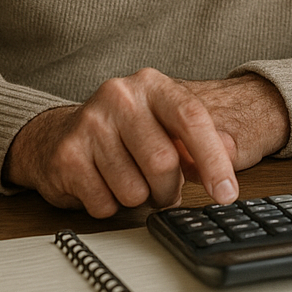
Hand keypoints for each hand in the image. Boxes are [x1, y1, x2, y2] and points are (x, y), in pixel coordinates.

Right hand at [3, 69, 288, 216]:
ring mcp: (90, 123)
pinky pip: (104, 203)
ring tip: (133, 184)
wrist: (60, 135)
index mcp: (153, 84)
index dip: (213, 160)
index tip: (227, 193)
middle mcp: (121, 96)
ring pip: (133, 189)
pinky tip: (105, 186)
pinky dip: (112, 206)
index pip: (192, 119)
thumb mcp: (168, 126)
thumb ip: (203, 139)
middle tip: (167, 193)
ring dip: (141, 200)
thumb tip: (231, 154)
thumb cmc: (128, 131)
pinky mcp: (66, 155)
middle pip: (163, 162)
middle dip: (170, 190)